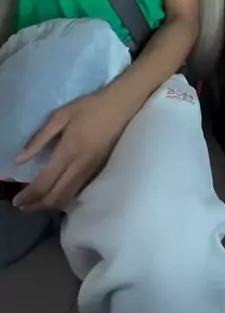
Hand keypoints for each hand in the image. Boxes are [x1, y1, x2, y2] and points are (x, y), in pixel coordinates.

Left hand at [13, 91, 128, 211]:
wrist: (120, 106)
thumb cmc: (89, 107)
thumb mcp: (60, 116)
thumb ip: (39, 138)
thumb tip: (19, 159)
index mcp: (68, 151)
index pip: (44, 182)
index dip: (28, 196)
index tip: (16, 200)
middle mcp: (80, 166)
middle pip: (55, 198)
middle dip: (36, 206)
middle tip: (23, 206)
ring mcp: (90, 171)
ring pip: (67, 199)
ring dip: (49, 205)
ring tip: (36, 203)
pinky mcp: (98, 172)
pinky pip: (77, 193)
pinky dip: (62, 199)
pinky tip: (55, 194)